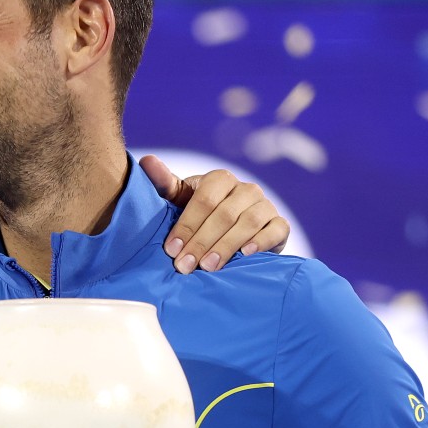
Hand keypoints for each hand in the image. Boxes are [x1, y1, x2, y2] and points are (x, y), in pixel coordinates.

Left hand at [139, 156, 289, 273]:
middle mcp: (246, 189)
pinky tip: (245, 254)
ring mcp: (265, 205)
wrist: (235, 232)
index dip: (187, 225)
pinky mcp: (280, 224)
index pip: (204, 199)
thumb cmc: (201, 215)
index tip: (171, 249)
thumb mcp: (181, 200)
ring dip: (226, 245)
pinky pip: (275, 230)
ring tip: (208, 266)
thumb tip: (146, 161)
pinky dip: (261, 241)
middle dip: (202, 242)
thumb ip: (165, 185)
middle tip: (185, 265)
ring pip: (248, 222)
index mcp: (221, 179)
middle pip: (224, 214)